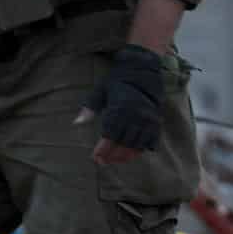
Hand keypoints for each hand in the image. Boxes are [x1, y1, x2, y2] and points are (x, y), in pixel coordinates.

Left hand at [75, 44, 162, 165]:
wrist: (143, 71)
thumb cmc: (118, 81)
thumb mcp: (100, 91)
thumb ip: (89, 107)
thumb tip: (76, 122)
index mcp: (120, 109)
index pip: (110, 136)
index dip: (102, 149)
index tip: (95, 157)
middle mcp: (135, 116)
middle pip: (123, 144)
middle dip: (112, 155)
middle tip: (103, 161)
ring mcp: (147, 120)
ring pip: (136, 145)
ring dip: (125, 155)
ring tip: (115, 160)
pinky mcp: (156, 122)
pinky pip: (150, 141)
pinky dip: (141, 149)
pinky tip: (132, 153)